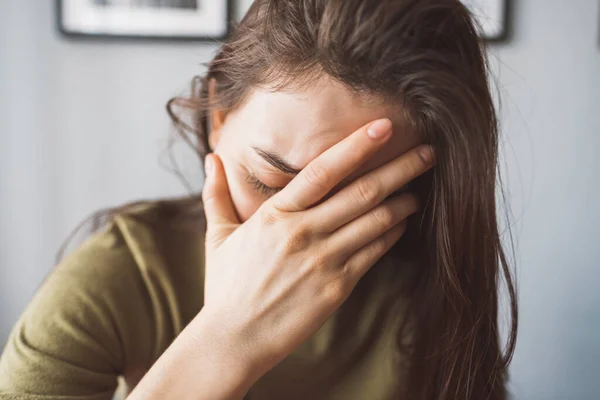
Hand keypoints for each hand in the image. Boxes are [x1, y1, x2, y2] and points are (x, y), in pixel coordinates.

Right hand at [200, 118, 433, 384]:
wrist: (235, 339)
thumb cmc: (226, 287)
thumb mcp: (217, 237)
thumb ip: (216, 194)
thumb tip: (210, 158)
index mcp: (276, 215)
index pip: (323, 171)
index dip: (357, 146)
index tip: (384, 126)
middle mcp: (303, 233)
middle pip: (362, 192)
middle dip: (400, 168)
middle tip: (428, 152)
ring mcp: (323, 261)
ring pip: (375, 222)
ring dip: (403, 201)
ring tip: (419, 189)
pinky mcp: (338, 287)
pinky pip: (374, 254)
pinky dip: (392, 234)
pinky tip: (402, 223)